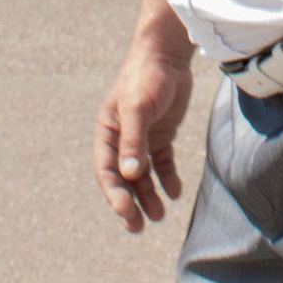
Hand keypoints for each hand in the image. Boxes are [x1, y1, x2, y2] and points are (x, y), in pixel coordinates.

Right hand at [93, 45, 193, 231]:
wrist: (169, 54)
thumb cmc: (147, 77)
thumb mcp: (138, 108)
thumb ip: (133, 141)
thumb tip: (130, 174)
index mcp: (108, 132)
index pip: (107, 170)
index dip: (115, 193)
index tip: (126, 212)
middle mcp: (122, 138)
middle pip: (123, 178)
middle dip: (129, 203)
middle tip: (138, 228)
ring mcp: (143, 137)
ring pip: (143, 175)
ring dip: (149, 196)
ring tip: (159, 217)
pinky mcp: (162, 134)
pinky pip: (162, 163)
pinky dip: (167, 179)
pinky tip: (175, 192)